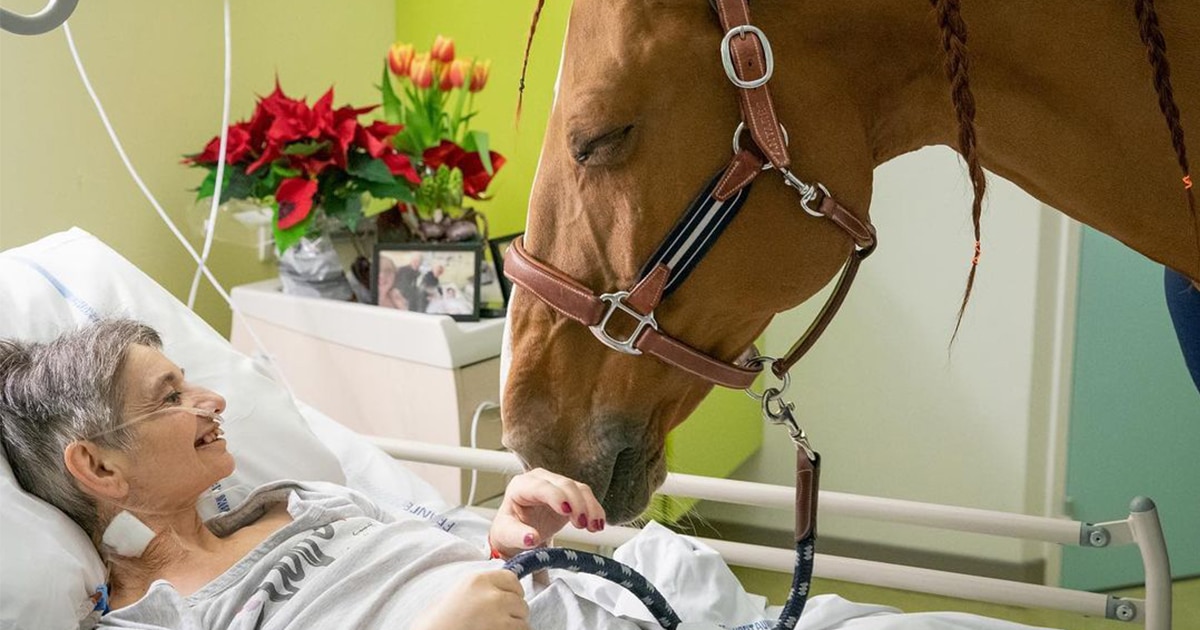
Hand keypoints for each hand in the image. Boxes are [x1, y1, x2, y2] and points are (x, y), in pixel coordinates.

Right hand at [410, 570, 528, 629]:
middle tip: (499, 621)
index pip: (512, 579)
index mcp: (477, 580)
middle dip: (514, 612)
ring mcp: (498, 614)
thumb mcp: (460, 594)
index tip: (507, 602)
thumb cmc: (439, 622)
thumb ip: (482, 589)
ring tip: (496, 629)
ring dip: (515, 625)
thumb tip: (508, 591)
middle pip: (520, 600)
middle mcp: (490, 594)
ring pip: (523, 618)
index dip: (512, 592)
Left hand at [489, 468, 606, 558]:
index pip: (542, 486)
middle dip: (577, 503)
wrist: (518, 531)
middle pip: (565, 484)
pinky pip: (586, 496)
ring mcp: (556, 484)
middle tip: (582, 524)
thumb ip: (518, 536)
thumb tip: (531, 538)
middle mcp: (540, 480)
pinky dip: (595, 510)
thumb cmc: (509, 530)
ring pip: (579, 489)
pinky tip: (597, 524)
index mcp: (521, 486)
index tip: (567, 511)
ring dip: (590, 507)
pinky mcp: (569, 493)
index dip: (556, 496)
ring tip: (593, 527)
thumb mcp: (507, 534)